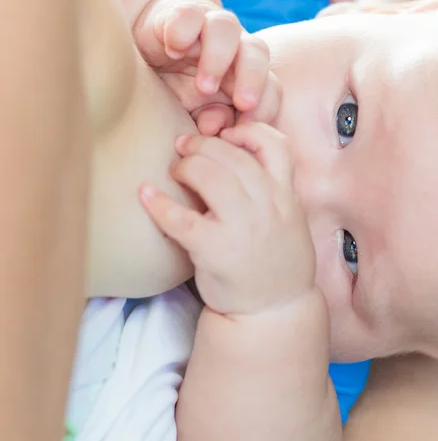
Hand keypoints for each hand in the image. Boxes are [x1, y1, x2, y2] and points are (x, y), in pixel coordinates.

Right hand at [134, 0, 280, 134]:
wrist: (153, 50)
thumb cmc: (182, 89)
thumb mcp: (197, 113)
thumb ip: (211, 122)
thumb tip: (214, 130)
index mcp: (247, 75)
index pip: (271, 87)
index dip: (266, 108)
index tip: (248, 129)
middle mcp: (234, 47)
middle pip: (258, 51)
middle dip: (253, 78)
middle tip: (244, 104)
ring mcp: (208, 27)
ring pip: (226, 27)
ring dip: (218, 58)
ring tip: (204, 87)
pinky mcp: (180, 13)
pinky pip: (189, 15)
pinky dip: (183, 32)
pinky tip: (173, 52)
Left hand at [138, 122, 315, 315]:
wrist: (276, 309)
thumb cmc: (276, 258)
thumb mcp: (288, 217)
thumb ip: (270, 187)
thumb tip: (233, 154)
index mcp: (286, 195)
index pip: (277, 146)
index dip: (249, 131)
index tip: (228, 133)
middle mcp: (269, 206)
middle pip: (233, 156)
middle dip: (203, 144)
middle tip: (184, 146)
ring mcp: (244, 229)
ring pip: (212, 178)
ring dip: (187, 166)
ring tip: (175, 170)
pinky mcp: (217, 252)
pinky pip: (183, 221)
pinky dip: (160, 205)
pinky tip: (145, 194)